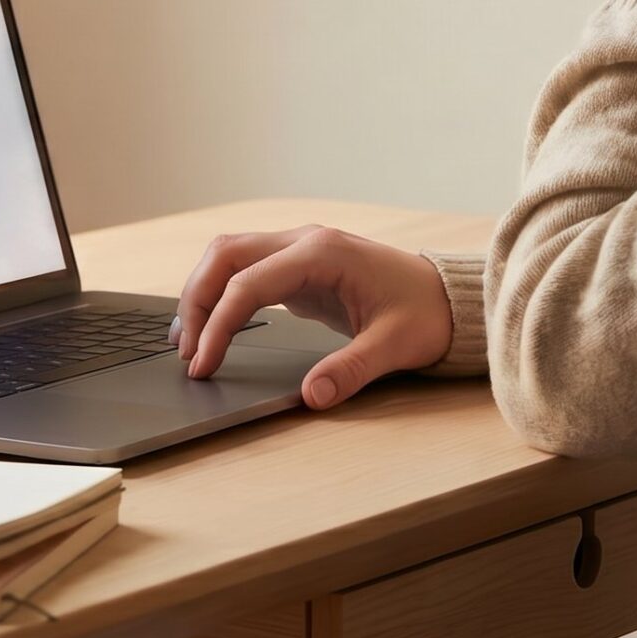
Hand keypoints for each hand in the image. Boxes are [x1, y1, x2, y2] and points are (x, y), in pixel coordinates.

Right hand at [169, 225, 454, 409]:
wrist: (449, 297)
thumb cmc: (425, 315)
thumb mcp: (395, 346)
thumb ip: (352, 369)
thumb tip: (312, 396)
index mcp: (322, 254)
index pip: (248, 284)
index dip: (220, 324)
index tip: (203, 364)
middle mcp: (303, 241)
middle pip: (225, 255)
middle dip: (197, 301)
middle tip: (187, 353)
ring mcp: (299, 250)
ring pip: (229, 256)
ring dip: (202, 292)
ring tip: (188, 341)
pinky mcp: (299, 266)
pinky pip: (246, 270)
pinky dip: (221, 294)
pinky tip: (212, 326)